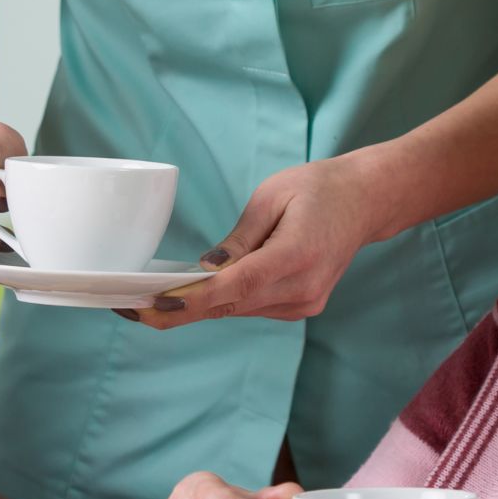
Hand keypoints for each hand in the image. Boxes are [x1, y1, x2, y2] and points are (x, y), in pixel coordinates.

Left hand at [129, 153, 378, 329]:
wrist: (365, 202)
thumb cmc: (318, 188)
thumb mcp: (271, 196)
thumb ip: (238, 238)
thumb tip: (204, 270)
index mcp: (296, 254)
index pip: (235, 286)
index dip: (192, 299)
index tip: (154, 306)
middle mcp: (302, 288)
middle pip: (229, 306)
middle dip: (179, 309)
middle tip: (132, 309)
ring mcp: (304, 303)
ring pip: (237, 310)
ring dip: (199, 305)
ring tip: (154, 298)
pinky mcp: (302, 307)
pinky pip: (252, 307)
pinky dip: (225, 300)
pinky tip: (199, 290)